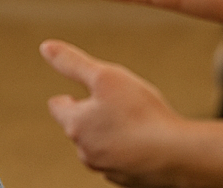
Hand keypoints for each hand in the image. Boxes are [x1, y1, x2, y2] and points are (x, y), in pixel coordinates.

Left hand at [41, 39, 186, 186]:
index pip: (58, 107)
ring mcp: (106, 168)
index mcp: (75, 125)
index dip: (70, 96)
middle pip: (79, 127)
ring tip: (131, 121)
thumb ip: (73, 63)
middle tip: (113, 103)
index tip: (80, 93)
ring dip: (109, 133)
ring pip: (99, 145)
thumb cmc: (141, 115)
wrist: (176, 155)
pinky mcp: (127, 179)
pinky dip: (127, 150)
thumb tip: (46, 48)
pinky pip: (120, 160)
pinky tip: (145, 140)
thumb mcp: (105, 76)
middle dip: (91, 114)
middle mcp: (85, 151)